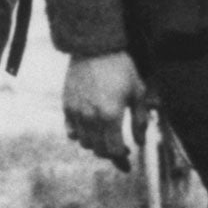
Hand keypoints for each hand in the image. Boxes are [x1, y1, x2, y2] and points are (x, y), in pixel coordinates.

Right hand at [62, 51, 147, 170]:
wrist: (94, 47)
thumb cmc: (120, 68)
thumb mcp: (138, 92)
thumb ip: (139, 120)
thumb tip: (140, 142)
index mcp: (110, 116)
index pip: (113, 150)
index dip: (121, 159)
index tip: (128, 160)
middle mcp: (90, 118)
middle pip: (98, 150)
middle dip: (110, 153)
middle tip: (120, 149)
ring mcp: (76, 113)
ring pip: (84, 143)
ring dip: (96, 145)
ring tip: (105, 138)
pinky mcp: (66, 106)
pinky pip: (71, 131)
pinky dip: (80, 135)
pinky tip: (89, 130)